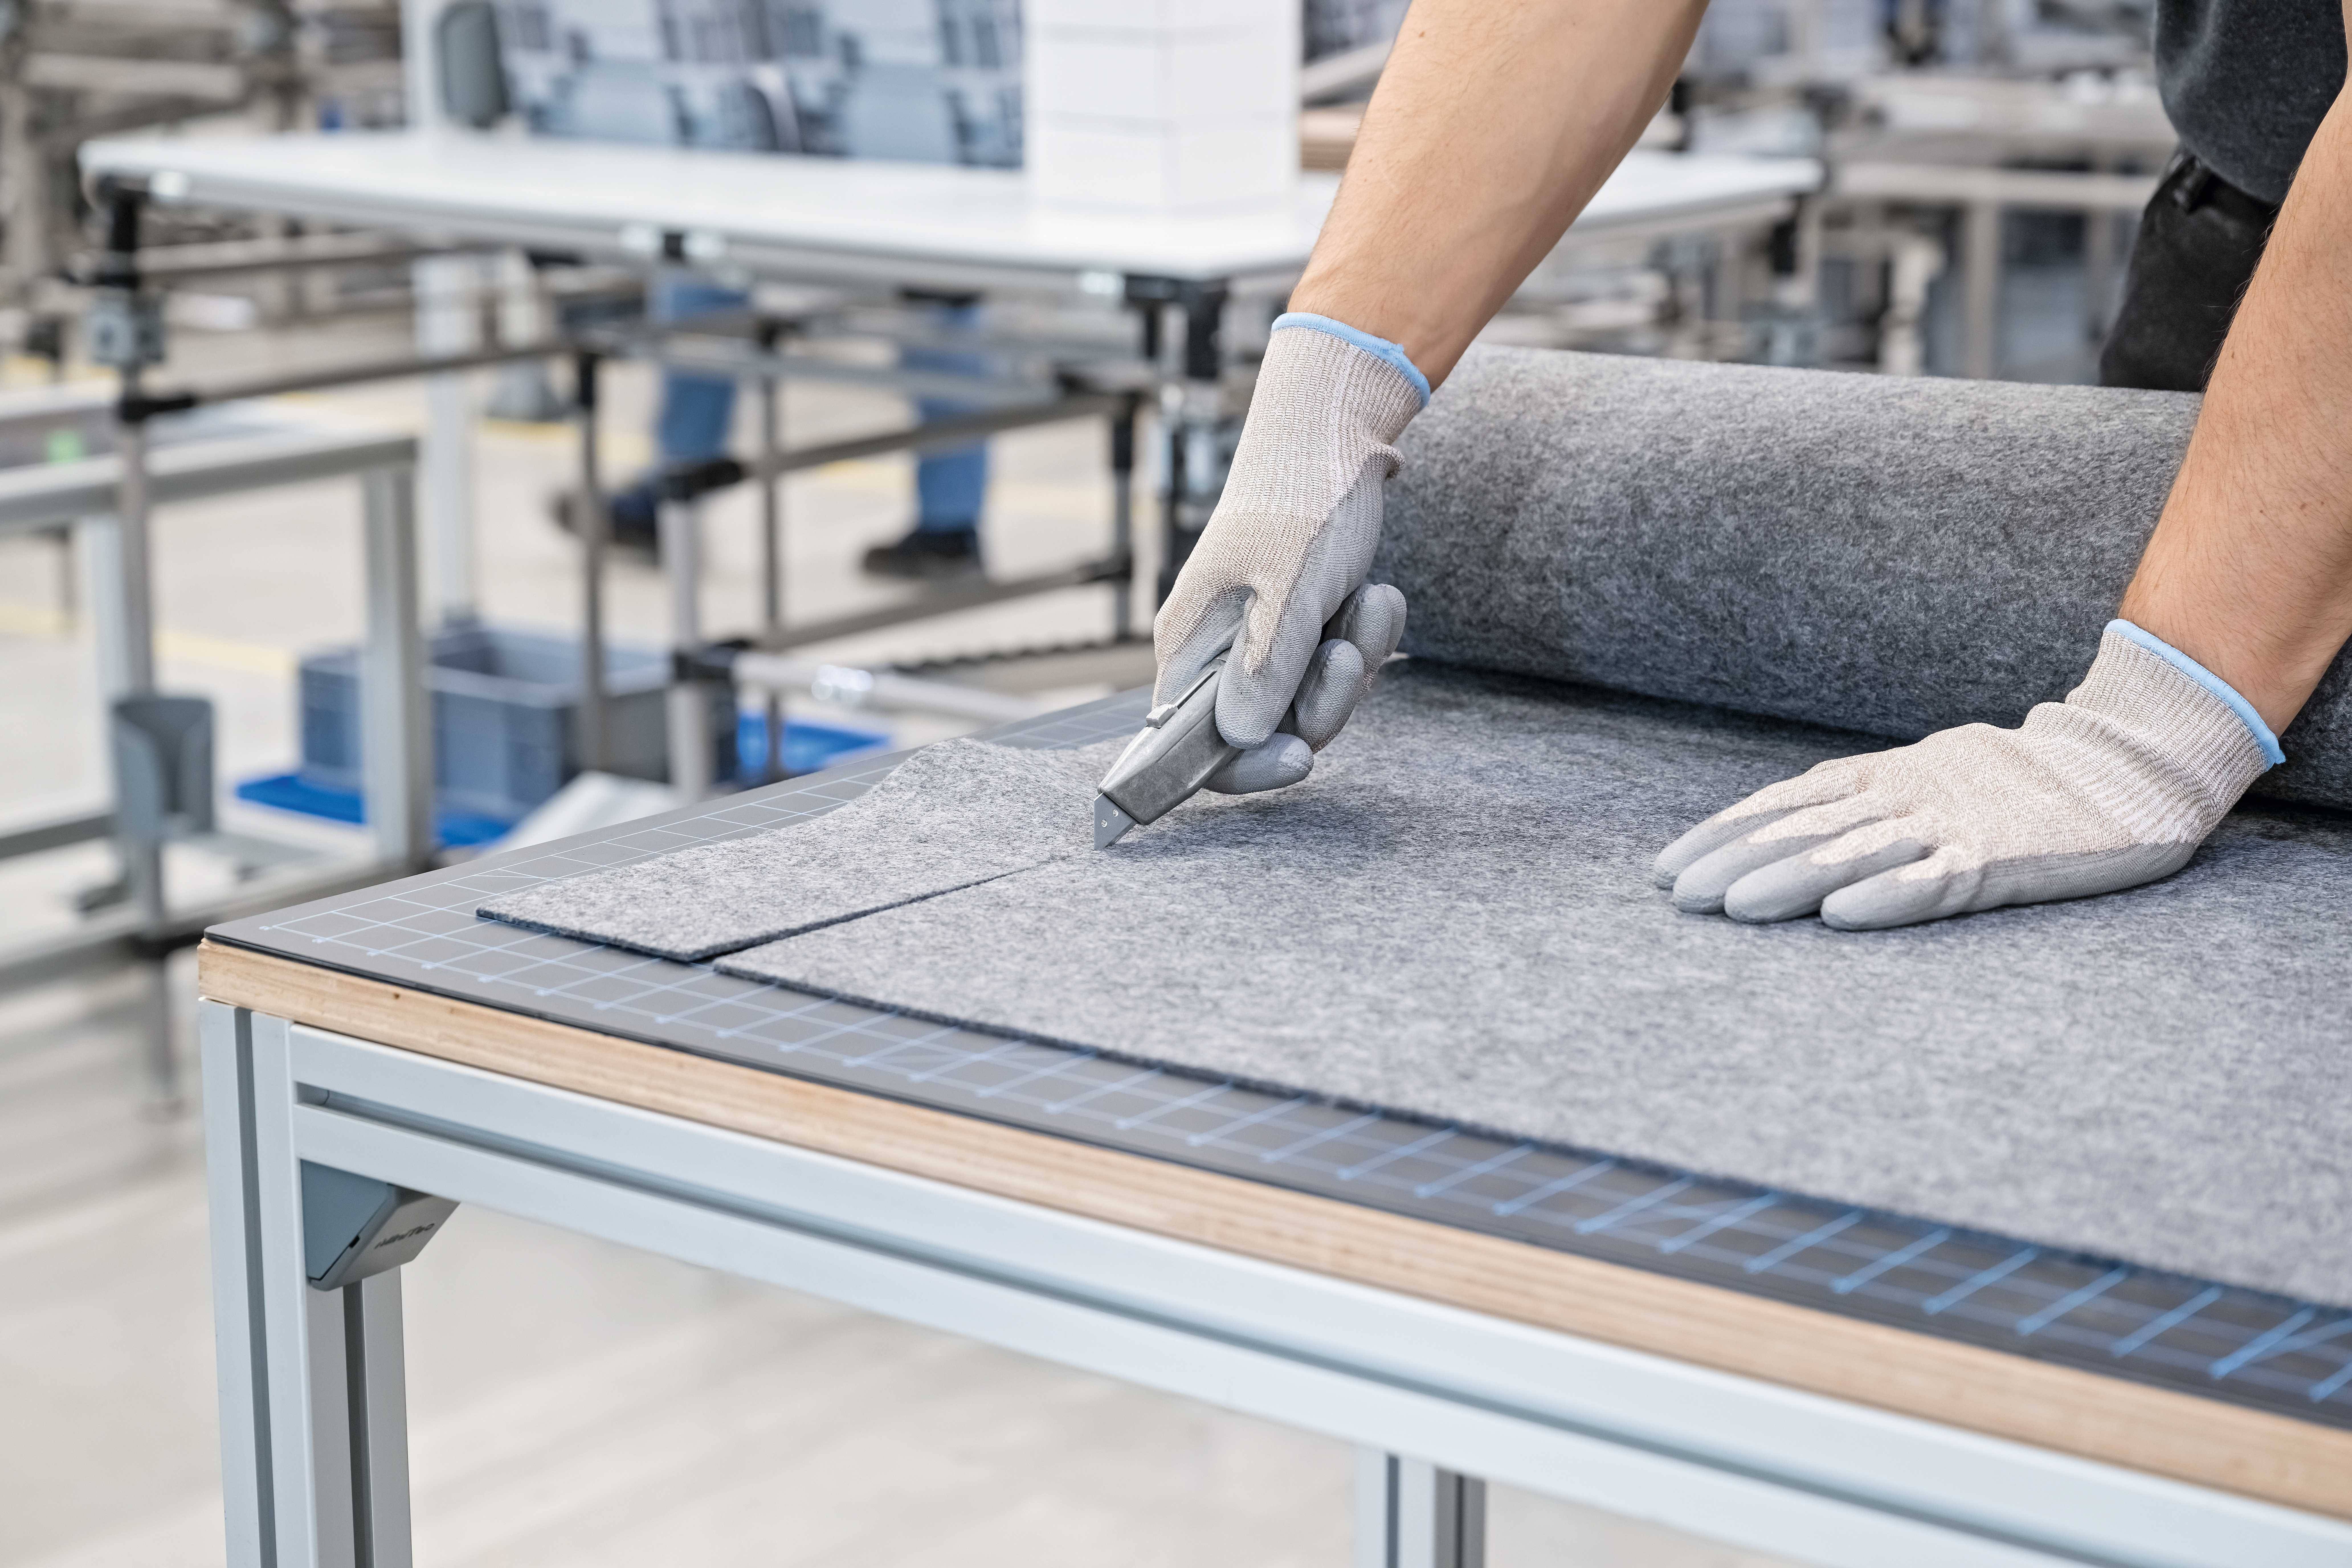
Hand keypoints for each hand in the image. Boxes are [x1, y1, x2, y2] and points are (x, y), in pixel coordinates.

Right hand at [1153, 317, 1425, 793]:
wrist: (1335, 435)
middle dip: (1324, 700)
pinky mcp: (1306, 627)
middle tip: (1347, 651)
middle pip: (1269, 732)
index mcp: (1190, 646)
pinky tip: (1376, 594)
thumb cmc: (1298, 501)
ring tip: (1367, 602)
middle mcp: (1220, 653)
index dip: (1245, 768)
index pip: (1195, 746)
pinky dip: (1366, 637)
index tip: (1302, 757)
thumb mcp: (1287, 588)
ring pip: (1315, 702)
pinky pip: (1340, 667)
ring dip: (1355, 662)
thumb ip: (1264, 669)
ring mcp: (1266, 641)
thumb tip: (1240, 741)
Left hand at [1653, 623, 2280, 929]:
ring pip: (1856, 853)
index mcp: (1886, 775)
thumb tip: (1791, 825)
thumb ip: (1868, 802)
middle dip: (1734, 861)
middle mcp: (1907, 794)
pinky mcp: (2004, 856)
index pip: (1785, 804)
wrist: (2129, 761)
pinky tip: (1840, 917)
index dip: (1724, 834)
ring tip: (1731, 907)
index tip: (1668, 868)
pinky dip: (1886, 897)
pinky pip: (1936, 879)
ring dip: (1790, 880)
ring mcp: (1955, 823)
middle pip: (1804, 829)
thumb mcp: (1928, 776)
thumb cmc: (2019, 779)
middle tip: (1676, 894)